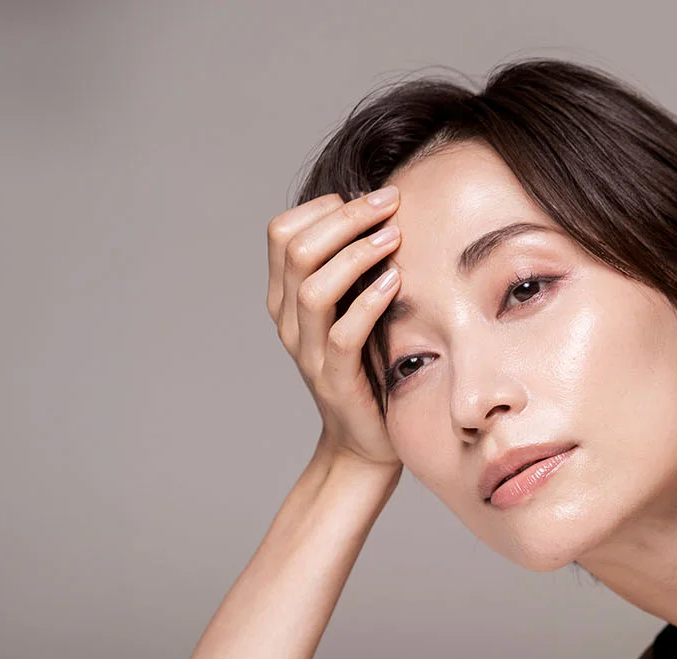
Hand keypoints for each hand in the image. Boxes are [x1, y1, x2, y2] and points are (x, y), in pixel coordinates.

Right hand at [266, 185, 403, 471]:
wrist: (365, 440)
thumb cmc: (369, 365)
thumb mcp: (354, 308)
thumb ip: (353, 269)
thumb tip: (381, 210)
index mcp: (285, 297)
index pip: (281, 232)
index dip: (323, 206)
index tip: (369, 200)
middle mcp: (288, 320)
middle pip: (296, 249)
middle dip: (346, 217)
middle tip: (389, 204)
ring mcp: (307, 351)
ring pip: (313, 287)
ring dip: (357, 253)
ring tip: (395, 237)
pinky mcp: (334, 378)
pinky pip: (343, 332)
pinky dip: (369, 301)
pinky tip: (396, 281)